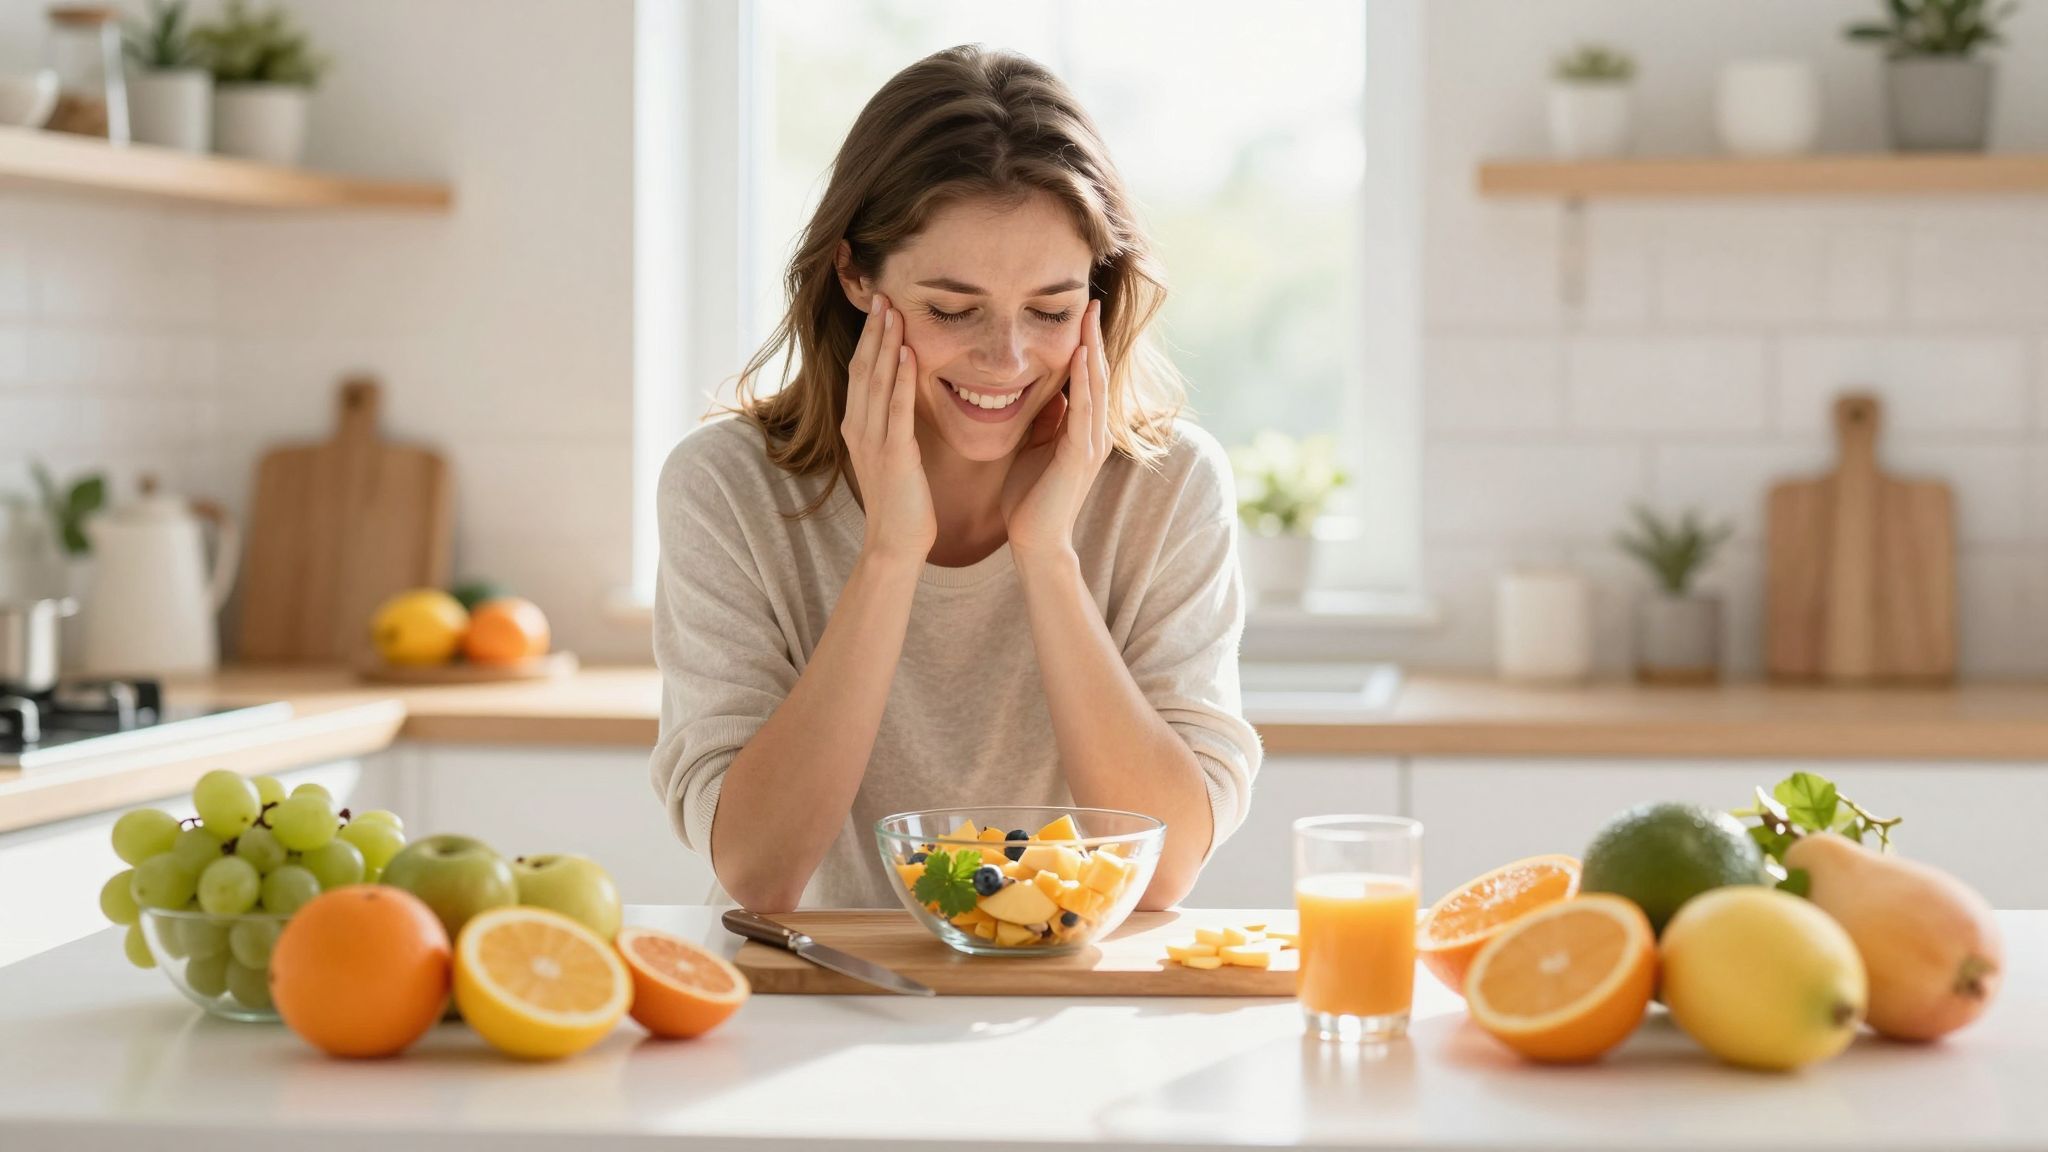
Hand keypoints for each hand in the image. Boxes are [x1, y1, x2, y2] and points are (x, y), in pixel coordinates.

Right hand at [841, 294, 935, 563]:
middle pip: (862, 368)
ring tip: (892, 310)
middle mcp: (859, 428)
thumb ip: (893, 426)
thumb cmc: (901, 503)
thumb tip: (903, 400)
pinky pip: (896, 408)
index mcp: (858, 427)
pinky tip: (906, 353)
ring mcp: (873, 440)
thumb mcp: (892, 456)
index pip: (860, 372)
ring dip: (884, 343)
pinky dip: (899, 378)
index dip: (868, 339)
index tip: (879, 307)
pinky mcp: (893, 453)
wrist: (894, 543)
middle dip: (872, 330)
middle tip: (881, 293)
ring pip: (876, 381)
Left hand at [1002, 299, 1110, 563]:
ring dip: (1091, 349)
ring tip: (1088, 316)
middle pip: (1096, 374)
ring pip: (1094, 387)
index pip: (1086, 377)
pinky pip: (1084, 410)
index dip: (1084, 344)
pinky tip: (1079, 355)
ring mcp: (1090, 444)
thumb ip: (1047, 420)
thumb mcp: (1036, 447)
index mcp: (1082, 430)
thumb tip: (1050, 391)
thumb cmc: (1030, 498)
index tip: (1079, 311)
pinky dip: (1082, 381)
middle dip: (1093, 337)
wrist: (1034, 540)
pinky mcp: (1079, 456)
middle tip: (1091, 299)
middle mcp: (1093, 433)